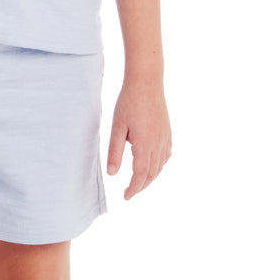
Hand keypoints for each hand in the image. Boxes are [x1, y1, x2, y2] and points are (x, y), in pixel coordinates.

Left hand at [106, 79, 171, 199]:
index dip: (133, 189)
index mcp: (144, 145)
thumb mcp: (117, 127)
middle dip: (141, 186)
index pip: (140, 175)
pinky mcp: (167, 131)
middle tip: (130, 192)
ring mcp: (165, 137)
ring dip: (151, 177)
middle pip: (152, 174)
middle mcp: (158, 144)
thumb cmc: (128, 102)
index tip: (126, 197)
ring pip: (161, 166)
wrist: (147, 82)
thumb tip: (112, 174)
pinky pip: (167, 154)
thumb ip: (115, 151)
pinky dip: (160, 164)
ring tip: (139, 181)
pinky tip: (154, 164)